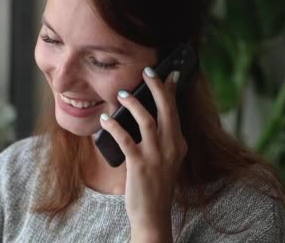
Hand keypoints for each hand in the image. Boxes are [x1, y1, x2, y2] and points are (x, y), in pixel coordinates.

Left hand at [98, 67, 187, 242]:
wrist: (153, 214)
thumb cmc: (156, 184)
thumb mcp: (166, 159)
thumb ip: (162, 138)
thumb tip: (148, 114)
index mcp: (179, 144)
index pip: (175, 111)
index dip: (171, 90)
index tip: (168, 73)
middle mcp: (172, 147)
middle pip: (167, 109)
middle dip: (157, 87)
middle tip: (147, 71)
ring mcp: (157, 156)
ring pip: (147, 120)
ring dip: (133, 104)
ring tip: (122, 93)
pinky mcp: (140, 165)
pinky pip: (125, 139)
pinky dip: (114, 126)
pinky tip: (105, 119)